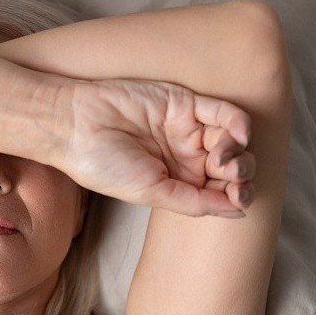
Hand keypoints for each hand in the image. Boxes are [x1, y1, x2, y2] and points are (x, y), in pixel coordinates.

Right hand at [61, 79, 254, 216]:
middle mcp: (184, 157)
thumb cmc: (103, 165)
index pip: (219, 191)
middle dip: (239, 173)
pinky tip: (237, 135)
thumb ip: (196, 202)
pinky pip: (223, 112)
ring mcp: (186, 130)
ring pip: (232, 140)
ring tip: (221, 158)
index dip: (236, 194)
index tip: (238, 197)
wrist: (76, 126)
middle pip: (231, 167)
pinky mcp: (185, 103)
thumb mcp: (152, 193)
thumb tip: (239, 210)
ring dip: (238, 151)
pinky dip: (238, 123)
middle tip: (228, 175)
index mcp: (176, 182)